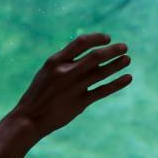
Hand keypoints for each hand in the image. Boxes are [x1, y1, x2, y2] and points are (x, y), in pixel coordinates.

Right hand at [9, 32, 131, 139]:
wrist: (29, 119)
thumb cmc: (39, 94)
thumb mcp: (47, 72)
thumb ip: (66, 63)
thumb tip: (92, 57)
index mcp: (55, 61)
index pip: (80, 42)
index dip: (96, 38)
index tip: (108, 38)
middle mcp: (65, 72)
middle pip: (95, 56)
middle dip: (112, 50)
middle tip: (124, 47)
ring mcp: (73, 88)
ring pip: (101, 72)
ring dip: (117, 64)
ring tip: (127, 59)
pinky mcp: (79, 103)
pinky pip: (102, 90)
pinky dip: (117, 83)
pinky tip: (128, 78)